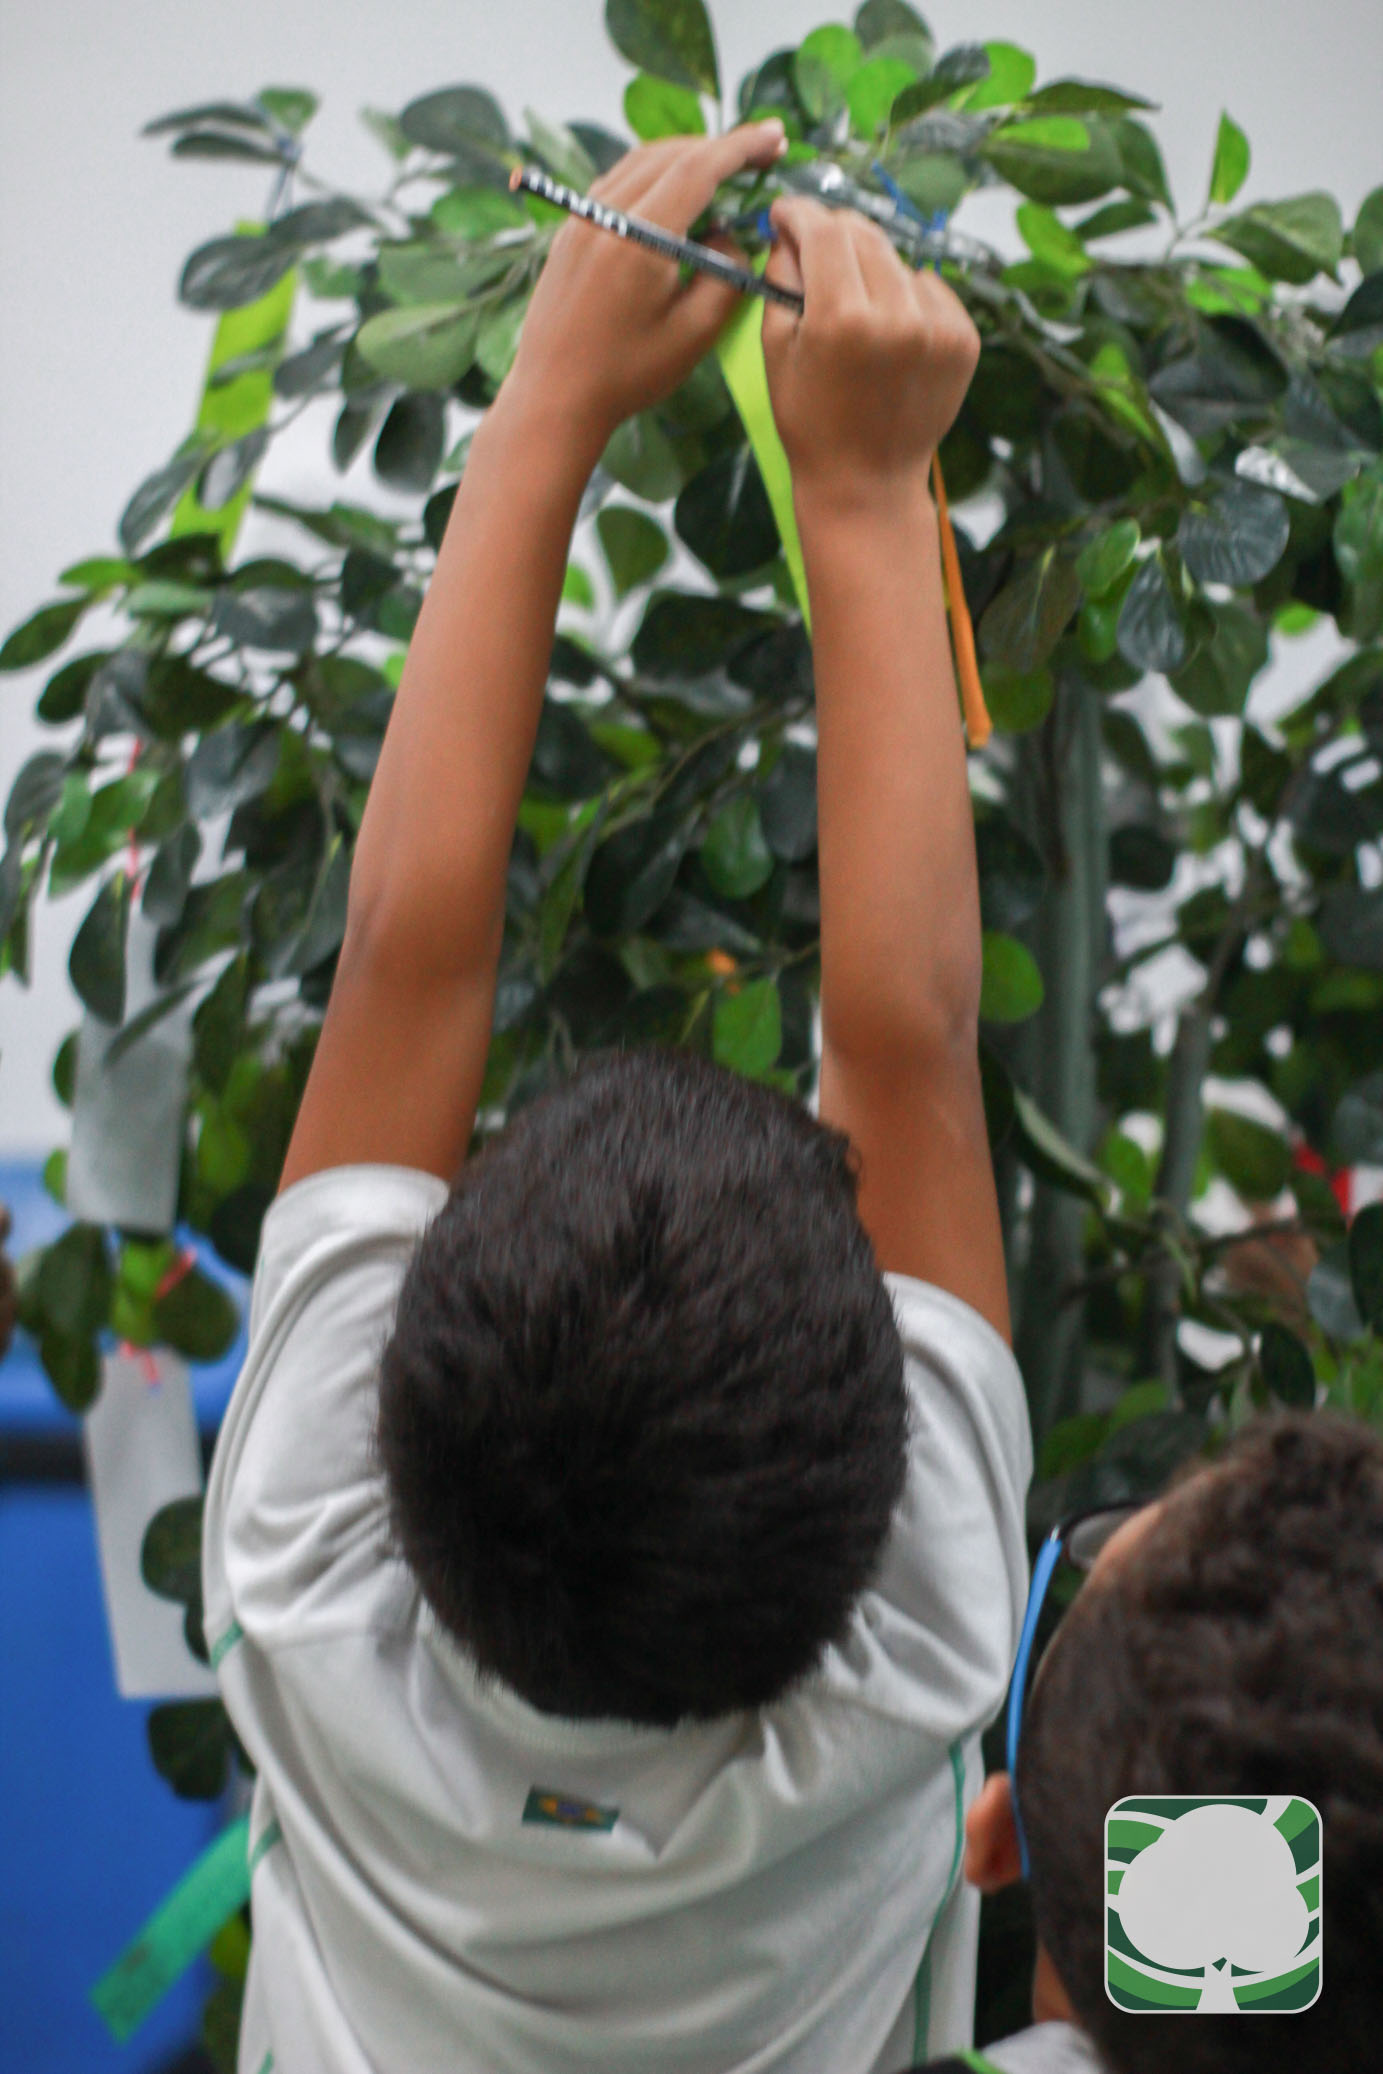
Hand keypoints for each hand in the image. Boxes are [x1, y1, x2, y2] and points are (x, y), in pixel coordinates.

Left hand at [505, 122, 787, 447]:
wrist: (554, 397)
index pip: (698, 169)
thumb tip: (729, 235)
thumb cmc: (626, 376)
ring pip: (641, 161)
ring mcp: (581, 218)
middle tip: (762, 152)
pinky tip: (674, 189)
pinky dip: (654, 172)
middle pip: (670, 154)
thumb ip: (726, 277)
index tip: (776, 136)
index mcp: (638, 239)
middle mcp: (605, 215)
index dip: (742, 146)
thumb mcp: (694, 335)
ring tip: (725, 165)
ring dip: (687, 154)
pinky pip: (617, 181)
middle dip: (720, 146)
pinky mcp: (570, 230)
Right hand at [761, 196, 980, 502]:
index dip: (800, 213)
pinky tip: (890, 328)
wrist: (867, 483)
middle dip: (833, 234)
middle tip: (815, 249)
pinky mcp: (964, 339)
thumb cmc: (811, 424)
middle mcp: (896, 316)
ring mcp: (937, 327)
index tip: (785, 212)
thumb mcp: (776, 353)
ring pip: (896, 260)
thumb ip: (781, 282)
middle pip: (863, 237)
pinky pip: (929, 288)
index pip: (824, 232)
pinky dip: (906, 295)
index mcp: (841, 320)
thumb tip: (789, 233)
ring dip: (870, 268)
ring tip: (853, 303)